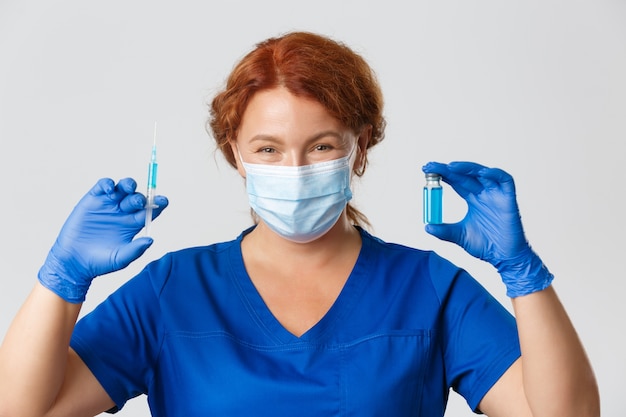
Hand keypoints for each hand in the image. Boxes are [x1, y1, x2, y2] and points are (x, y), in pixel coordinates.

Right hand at [38, 178, 168, 302]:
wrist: (74, 262)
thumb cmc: (100, 262)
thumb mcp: (120, 258)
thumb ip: (135, 250)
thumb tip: (151, 240)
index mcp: (134, 223)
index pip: (151, 210)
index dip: (158, 203)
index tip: (164, 201)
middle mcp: (124, 212)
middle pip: (138, 197)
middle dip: (141, 197)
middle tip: (139, 202)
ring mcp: (109, 204)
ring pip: (123, 188)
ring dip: (128, 184)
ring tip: (129, 188)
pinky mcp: (93, 200)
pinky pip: (102, 186)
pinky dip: (107, 184)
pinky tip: (109, 189)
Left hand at [422, 161, 552, 296]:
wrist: (504, 258)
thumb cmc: (485, 246)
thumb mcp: (459, 236)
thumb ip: (444, 231)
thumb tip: (426, 226)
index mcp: (472, 200)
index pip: (456, 182)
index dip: (443, 175)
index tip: (426, 170)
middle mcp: (483, 194)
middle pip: (465, 175)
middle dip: (448, 169)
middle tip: (431, 166)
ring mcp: (496, 195)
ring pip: (483, 174)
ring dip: (467, 168)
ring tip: (451, 167)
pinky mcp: (508, 199)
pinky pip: (505, 181)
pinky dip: (495, 174)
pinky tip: (482, 173)